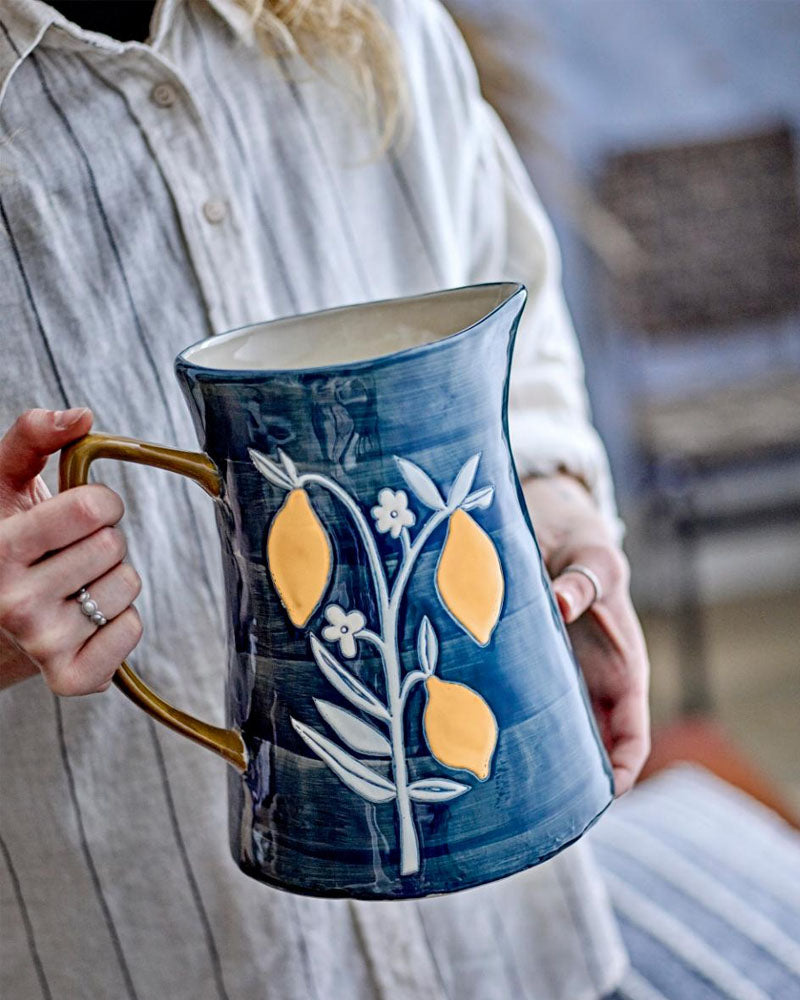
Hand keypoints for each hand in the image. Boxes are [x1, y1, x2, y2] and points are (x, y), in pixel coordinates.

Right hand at [0, 409, 141, 693]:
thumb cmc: (10, 543)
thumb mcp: (5, 486)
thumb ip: (32, 439)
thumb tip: (80, 415)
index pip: (91, 507)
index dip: (99, 502)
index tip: (81, 513)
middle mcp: (12, 602)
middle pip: (113, 546)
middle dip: (103, 542)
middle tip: (69, 556)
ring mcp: (41, 644)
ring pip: (127, 585)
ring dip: (112, 580)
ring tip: (74, 588)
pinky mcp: (71, 678)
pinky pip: (133, 629)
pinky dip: (121, 621)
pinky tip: (85, 621)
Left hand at [522, 473, 649, 794]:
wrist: (552, 530)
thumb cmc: (586, 550)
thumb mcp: (594, 562)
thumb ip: (583, 582)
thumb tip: (562, 604)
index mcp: (623, 674)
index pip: (632, 740)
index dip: (620, 772)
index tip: (600, 797)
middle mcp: (589, 687)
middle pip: (585, 752)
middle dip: (566, 784)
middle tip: (532, 809)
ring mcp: (554, 683)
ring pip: (546, 736)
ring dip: (528, 759)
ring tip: (493, 785)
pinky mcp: (521, 671)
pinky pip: (512, 706)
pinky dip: (499, 724)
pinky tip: (467, 736)